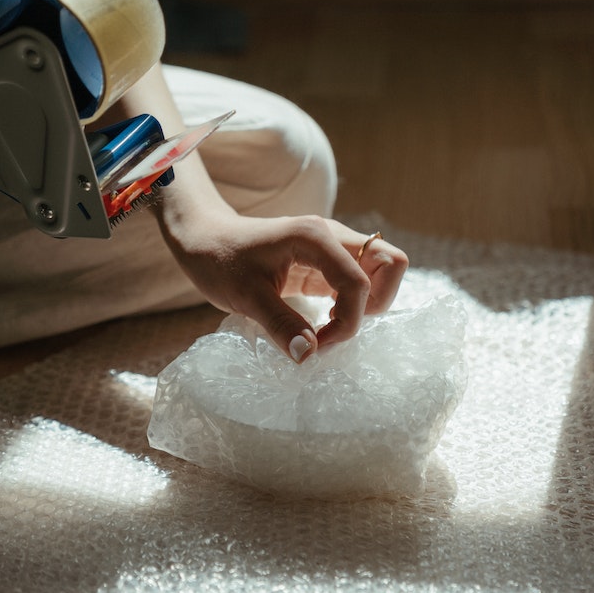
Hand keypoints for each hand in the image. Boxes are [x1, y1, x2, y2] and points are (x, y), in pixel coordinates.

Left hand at [165, 213, 407, 361]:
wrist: (203, 239)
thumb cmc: (218, 260)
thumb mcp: (244, 296)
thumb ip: (280, 324)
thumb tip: (308, 356)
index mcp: (315, 237)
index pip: (359, 283)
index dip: (347, 322)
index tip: (316, 346)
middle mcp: (332, 236)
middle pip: (390, 263)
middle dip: (376, 303)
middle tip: (338, 328)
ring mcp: (332, 248)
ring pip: (380, 271)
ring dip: (367, 305)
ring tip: (330, 327)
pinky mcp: (325, 263)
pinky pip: (359, 282)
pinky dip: (353, 305)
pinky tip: (324, 323)